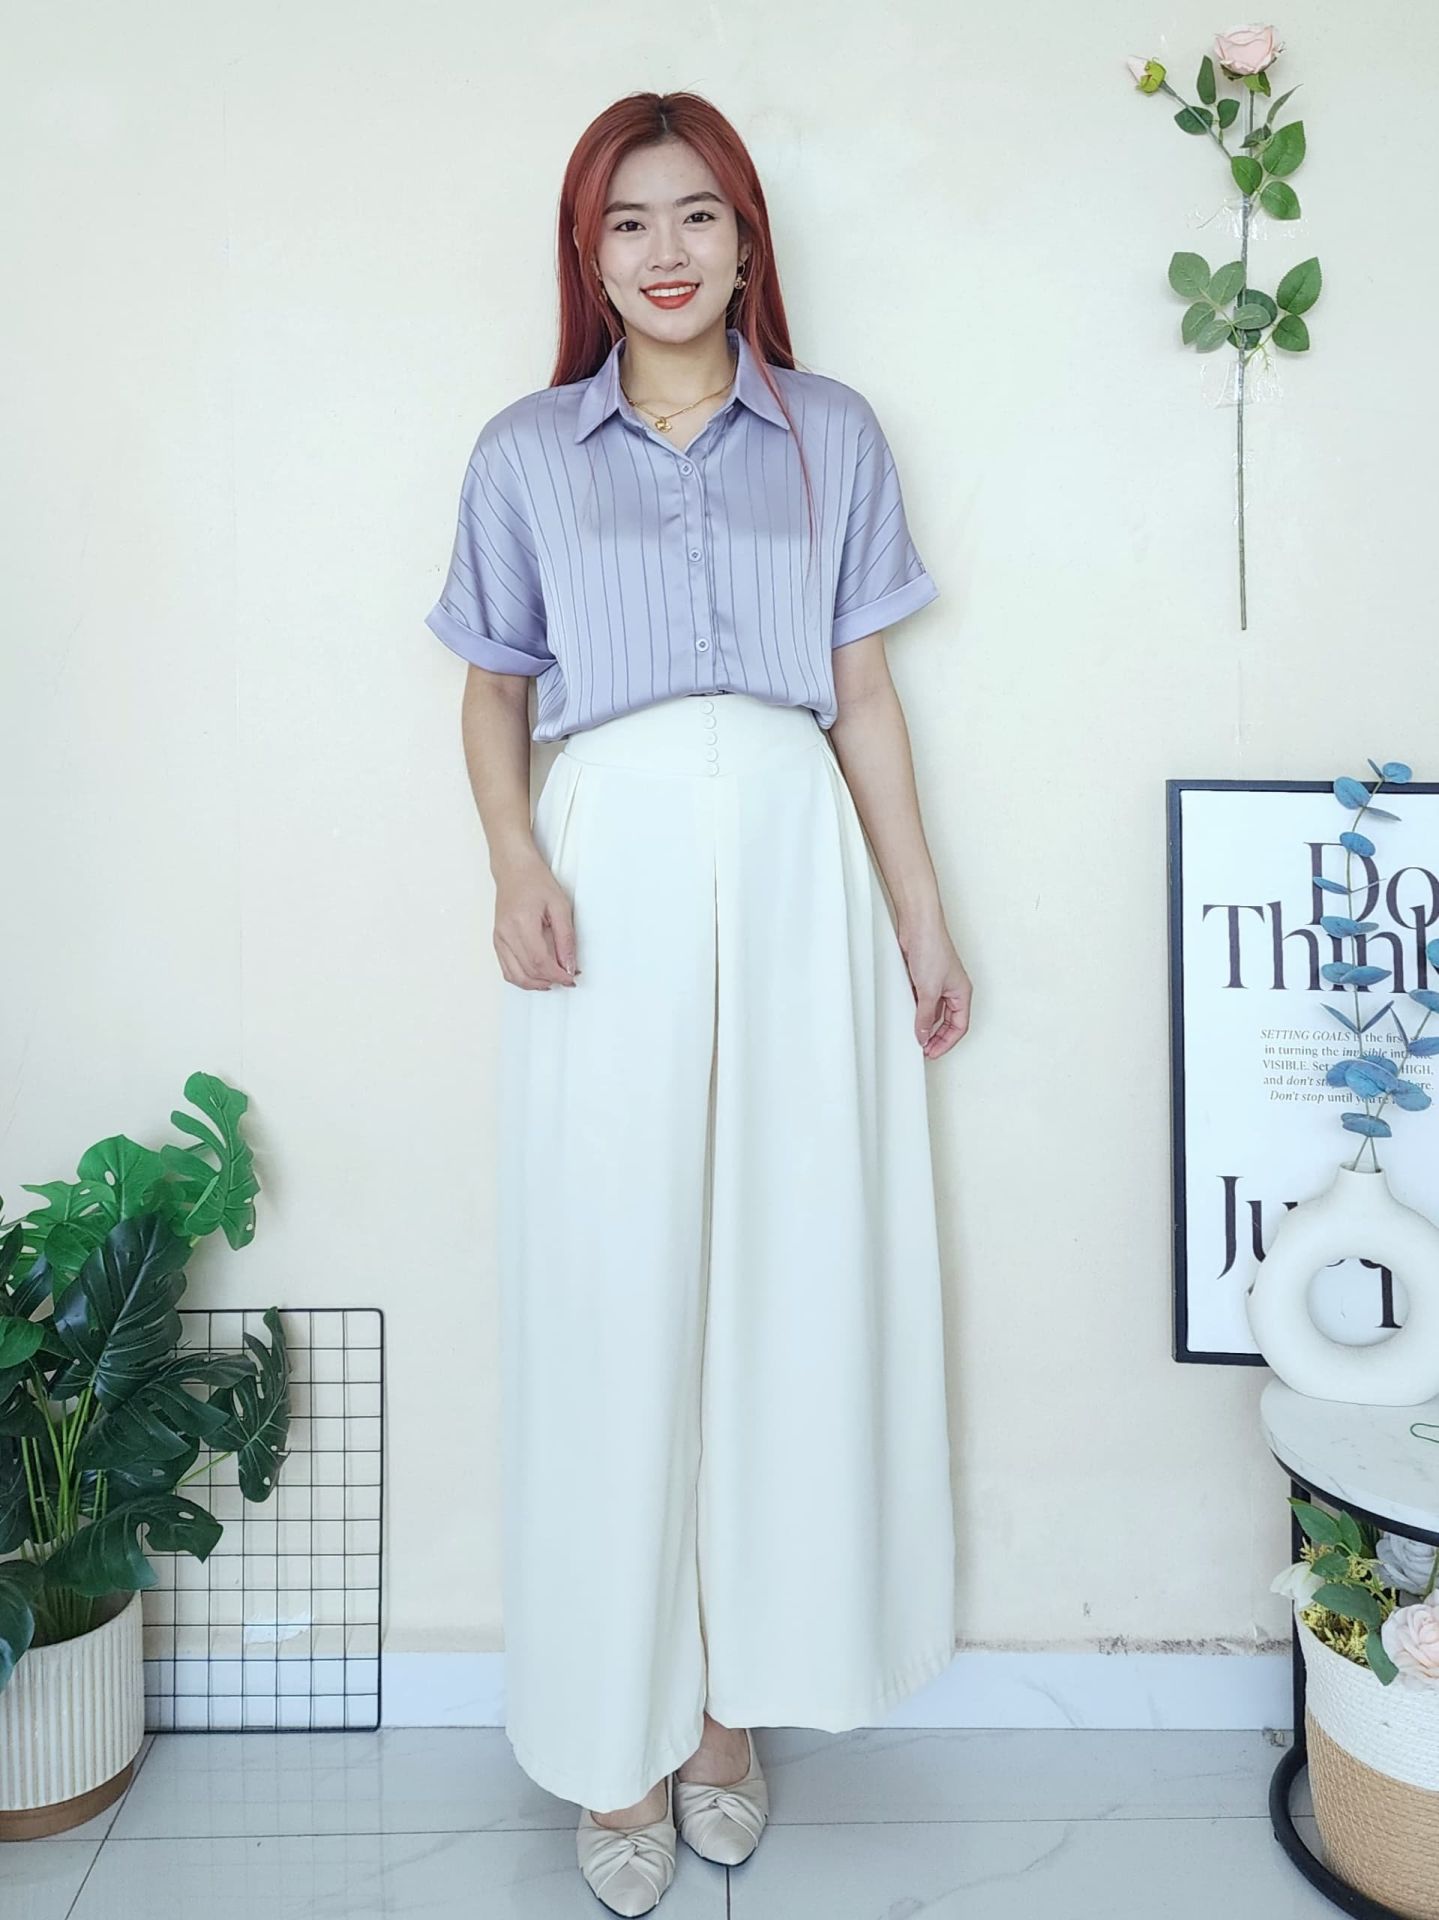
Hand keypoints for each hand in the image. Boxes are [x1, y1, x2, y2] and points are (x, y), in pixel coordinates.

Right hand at [493, 850, 579, 989]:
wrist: (514, 870)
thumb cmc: (535, 881)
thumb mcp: (560, 906)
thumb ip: (565, 938)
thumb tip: (569, 964)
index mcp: (521, 923)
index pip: (539, 961)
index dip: (557, 974)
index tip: (570, 978)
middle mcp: (506, 933)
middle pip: (528, 971)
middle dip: (550, 980)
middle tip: (566, 978)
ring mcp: (499, 938)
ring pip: (515, 976)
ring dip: (535, 984)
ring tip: (553, 981)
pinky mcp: (497, 941)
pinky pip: (506, 969)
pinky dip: (522, 978)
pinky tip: (536, 977)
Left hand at [897, 914, 971, 1056]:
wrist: (918, 926)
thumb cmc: (932, 949)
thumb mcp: (928, 990)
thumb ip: (925, 1016)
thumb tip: (923, 1035)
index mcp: (962, 993)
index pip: (959, 1027)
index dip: (947, 1043)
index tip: (932, 1053)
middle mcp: (952, 990)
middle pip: (948, 1022)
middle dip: (937, 1037)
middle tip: (923, 1049)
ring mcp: (938, 984)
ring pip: (934, 1012)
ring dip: (926, 1024)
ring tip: (914, 1036)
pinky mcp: (923, 978)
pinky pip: (922, 1001)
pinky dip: (916, 1011)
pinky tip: (907, 1017)